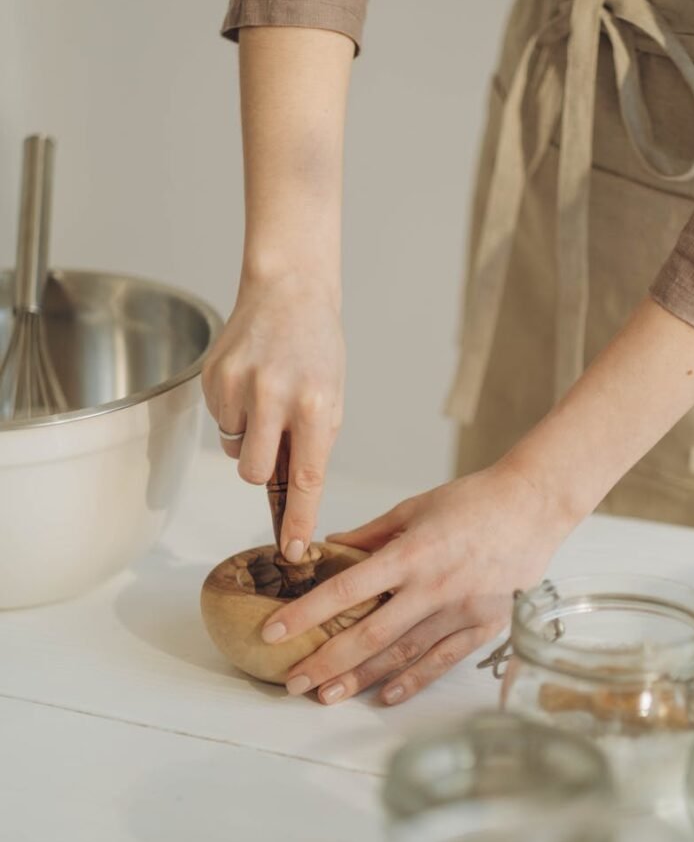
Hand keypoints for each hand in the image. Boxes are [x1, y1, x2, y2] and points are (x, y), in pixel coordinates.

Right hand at [202, 274, 344, 558]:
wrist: (289, 291)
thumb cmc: (317, 350)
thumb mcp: (332, 398)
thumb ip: (313, 446)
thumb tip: (291, 496)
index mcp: (314, 405)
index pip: (306, 479)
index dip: (298, 521)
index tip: (295, 551)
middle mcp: (275, 396)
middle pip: (256, 474)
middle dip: (264, 471)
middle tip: (276, 444)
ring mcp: (239, 385)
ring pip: (236, 450)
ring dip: (250, 439)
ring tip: (267, 400)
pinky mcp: (213, 376)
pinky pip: (221, 422)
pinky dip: (235, 414)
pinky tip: (251, 383)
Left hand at [260, 461, 573, 705]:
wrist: (533, 507)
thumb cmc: (472, 501)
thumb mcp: (414, 508)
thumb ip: (370, 534)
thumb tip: (330, 547)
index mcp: (410, 554)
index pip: (346, 590)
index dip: (306, 614)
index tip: (274, 632)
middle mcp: (432, 587)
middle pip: (368, 634)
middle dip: (325, 661)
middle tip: (292, 682)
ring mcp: (460, 610)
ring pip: (401, 654)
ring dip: (360, 678)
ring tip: (325, 695)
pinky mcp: (485, 625)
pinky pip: (442, 660)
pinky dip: (413, 680)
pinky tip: (385, 695)